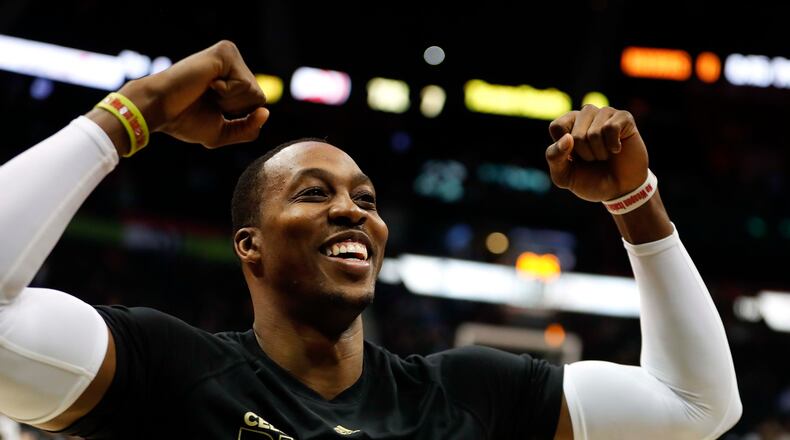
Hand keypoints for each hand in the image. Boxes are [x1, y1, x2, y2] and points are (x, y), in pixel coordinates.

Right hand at [120, 40, 268, 147]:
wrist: (159, 108)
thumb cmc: (184, 120)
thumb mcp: (222, 132)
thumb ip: (248, 129)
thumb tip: (266, 112)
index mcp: (232, 78)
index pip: (257, 104)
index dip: (238, 116)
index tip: (212, 108)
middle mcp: (233, 63)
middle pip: (260, 97)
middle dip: (234, 108)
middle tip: (207, 99)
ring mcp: (229, 54)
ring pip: (255, 92)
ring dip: (230, 101)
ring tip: (206, 91)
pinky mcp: (225, 52)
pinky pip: (246, 84)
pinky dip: (228, 93)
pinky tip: (208, 84)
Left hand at [544, 105, 647, 201]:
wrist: (620, 190)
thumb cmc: (590, 180)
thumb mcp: (563, 175)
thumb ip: (555, 157)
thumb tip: (567, 138)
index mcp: (567, 124)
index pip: (557, 126)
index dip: (564, 149)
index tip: (573, 157)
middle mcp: (585, 115)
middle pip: (576, 135)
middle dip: (584, 155)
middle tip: (593, 158)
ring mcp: (605, 113)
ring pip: (594, 133)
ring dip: (599, 152)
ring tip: (604, 154)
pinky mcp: (624, 117)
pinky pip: (611, 128)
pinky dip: (613, 146)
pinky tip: (617, 149)